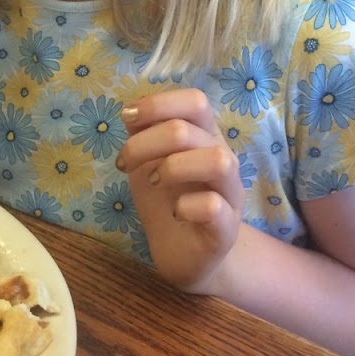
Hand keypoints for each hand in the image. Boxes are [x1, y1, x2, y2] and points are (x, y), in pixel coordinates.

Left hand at [117, 89, 244, 293]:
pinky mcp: (226, 229)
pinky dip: (188, 205)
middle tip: (125, 163)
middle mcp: (222, 158)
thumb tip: (131, 110)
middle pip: (191, 128)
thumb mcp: (147, 163)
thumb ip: (143, 134)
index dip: (158, 103)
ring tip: (154, 182)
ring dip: (174, 167)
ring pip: (218, 160)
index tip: (127, 119)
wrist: (185, 254)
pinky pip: (215, 207)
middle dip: (147, 141)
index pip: (195, 101)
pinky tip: (174, 211)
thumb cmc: (167, 200)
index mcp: (203, 137)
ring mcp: (229, 194)